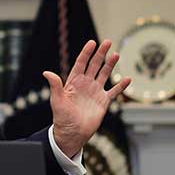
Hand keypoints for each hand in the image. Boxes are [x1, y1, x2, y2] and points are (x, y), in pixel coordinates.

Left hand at [43, 40, 130, 157]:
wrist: (72, 133)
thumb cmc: (62, 117)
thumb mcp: (57, 100)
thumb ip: (55, 85)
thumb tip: (46, 72)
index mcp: (73, 82)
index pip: (81, 64)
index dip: (86, 53)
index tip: (92, 43)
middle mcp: (85, 85)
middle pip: (94, 65)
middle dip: (100, 54)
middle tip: (108, 42)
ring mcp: (95, 92)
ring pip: (104, 75)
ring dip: (110, 65)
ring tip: (116, 54)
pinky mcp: (103, 102)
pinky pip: (114, 91)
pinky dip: (121, 86)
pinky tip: (128, 79)